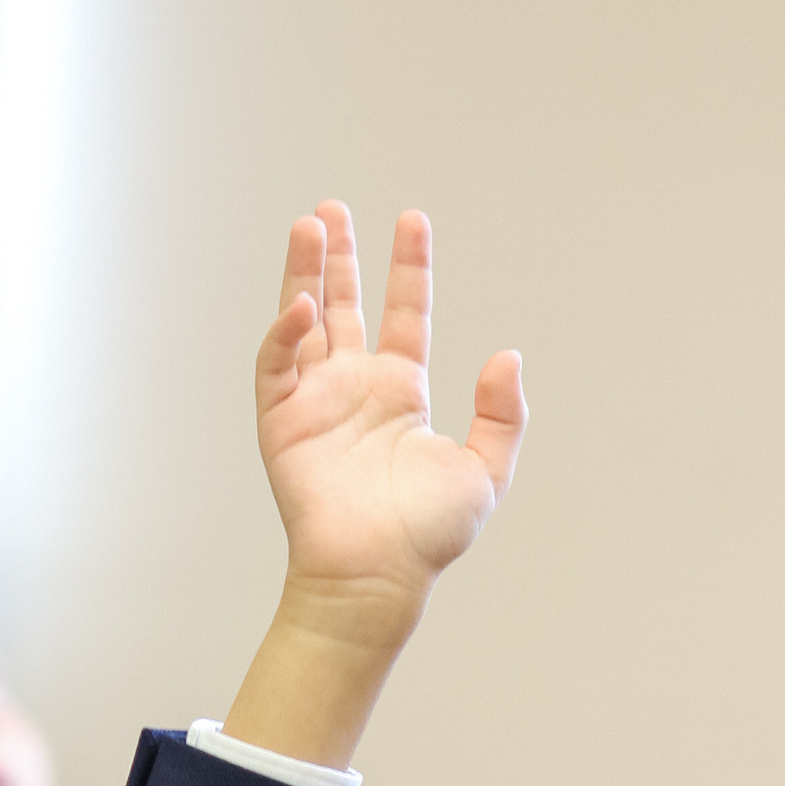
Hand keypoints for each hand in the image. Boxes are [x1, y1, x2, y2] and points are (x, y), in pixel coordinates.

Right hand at [254, 204, 524, 618]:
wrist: (376, 575)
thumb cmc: (427, 536)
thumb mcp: (484, 471)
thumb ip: (502, 414)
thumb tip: (507, 356)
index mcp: (401, 392)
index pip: (405, 314)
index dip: (408, 268)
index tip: (411, 221)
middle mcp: (356, 388)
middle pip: (344, 305)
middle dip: (338, 256)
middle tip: (332, 209)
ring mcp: (316, 401)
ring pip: (304, 322)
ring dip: (303, 272)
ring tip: (310, 223)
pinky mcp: (282, 421)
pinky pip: (277, 365)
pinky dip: (285, 332)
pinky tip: (303, 306)